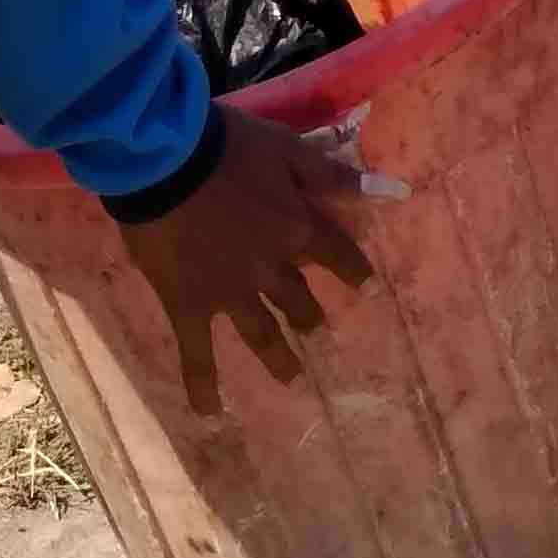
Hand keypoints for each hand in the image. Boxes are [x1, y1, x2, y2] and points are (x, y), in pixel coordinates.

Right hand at [117, 111, 375, 415]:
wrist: (166, 160)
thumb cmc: (227, 146)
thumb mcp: (288, 148)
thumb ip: (335, 175)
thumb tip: (390, 192)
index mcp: (297, 228)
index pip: (338, 255)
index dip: (353, 270)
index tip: (368, 288)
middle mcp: (270, 269)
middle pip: (298, 300)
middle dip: (310, 317)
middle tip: (316, 331)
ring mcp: (230, 294)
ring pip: (261, 333)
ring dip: (278, 358)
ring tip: (292, 378)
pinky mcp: (189, 305)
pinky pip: (197, 352)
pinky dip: (202, 384)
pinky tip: (209, 411)